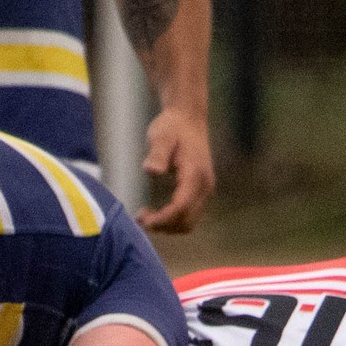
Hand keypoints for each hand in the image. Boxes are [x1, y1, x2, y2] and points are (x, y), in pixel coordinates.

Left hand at [136, 104, 213, 233]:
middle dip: (164, 226)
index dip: (162, 219)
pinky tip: (157, 214)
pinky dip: (173, 220)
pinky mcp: (201, 192)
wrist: (188, 119)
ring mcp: (205, 191)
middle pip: (187, 220)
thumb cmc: (172, 127)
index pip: (181, 208)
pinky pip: (189, 215)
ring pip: (189, 222)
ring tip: (146, 218)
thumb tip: (152, 171)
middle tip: (140, 219)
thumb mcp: (161, 136)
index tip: (143, 220)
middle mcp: (205, 186)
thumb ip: (157, 153)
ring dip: (168, 226)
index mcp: (196, 175)